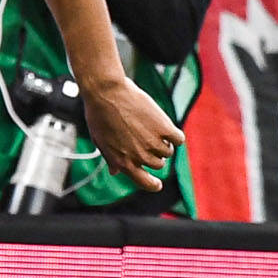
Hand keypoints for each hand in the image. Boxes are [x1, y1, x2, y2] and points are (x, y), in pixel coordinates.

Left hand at [81, 69, 180, 189]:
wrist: (106, 92)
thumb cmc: (99, 114)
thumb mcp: (100, 140)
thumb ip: (111, 158)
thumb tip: (115, 171)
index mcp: (123, 162)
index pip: (144, 182)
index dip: (152, 185)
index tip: (157, 184)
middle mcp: (140, 156)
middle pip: (158, 164)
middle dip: (154, 154)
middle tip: (146, 137)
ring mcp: (153, 143)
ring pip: (168, 151)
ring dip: (163, 142)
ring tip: (151, 126)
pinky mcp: (164, 128)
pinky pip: (178, 139)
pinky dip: (174, 134)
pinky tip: (165, 126)